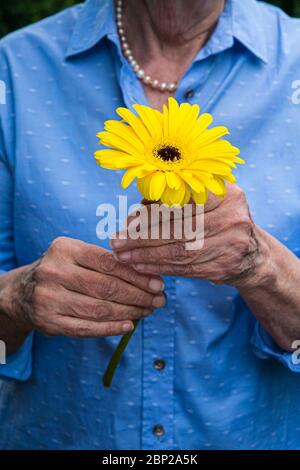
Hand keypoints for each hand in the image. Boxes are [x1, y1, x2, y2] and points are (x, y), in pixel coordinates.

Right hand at [3, 237, 164, 338]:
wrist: (23, 293)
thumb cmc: (61, 270)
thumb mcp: (76, 255)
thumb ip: (106, 260)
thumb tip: (148, 275)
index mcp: (64, 249)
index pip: (108, 262)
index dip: (136, 275)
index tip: (157, 283)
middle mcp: (54, 272)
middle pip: (106, 287)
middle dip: (138, 295)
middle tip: (158, 300)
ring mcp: (49, 298)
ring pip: (99, 309)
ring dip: (130, 312)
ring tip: (147, 311)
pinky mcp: (49, 322)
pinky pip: (86, 328)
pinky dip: (111, 328)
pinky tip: (129, 325)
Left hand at [111, 185, 269, 288]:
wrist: (251, 252)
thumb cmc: (218, 220)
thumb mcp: (204, 202)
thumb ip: (174, 200)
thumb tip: (134, 213)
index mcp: (224, 193)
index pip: (180, 202)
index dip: (150, 214)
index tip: (127, 223)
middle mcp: (230, 217)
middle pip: (176, 228)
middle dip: (141, 236)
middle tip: (117, 242)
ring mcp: (229, 244)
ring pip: (177, 250)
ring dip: (145, 254)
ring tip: (122, 256)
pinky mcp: (222, 267)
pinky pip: (183, 268)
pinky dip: (158, 267)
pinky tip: (140, 266)